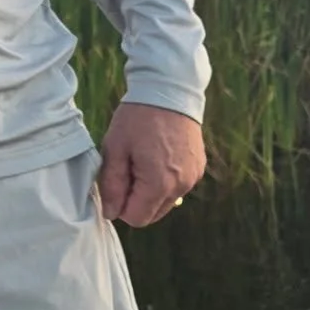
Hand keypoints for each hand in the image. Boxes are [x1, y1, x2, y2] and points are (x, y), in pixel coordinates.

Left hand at [96, 102, 205, 228]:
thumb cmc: (137, 118)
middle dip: (135, 199)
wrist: (169, 91)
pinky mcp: (198, 168)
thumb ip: (112, 185)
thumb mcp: (115, 149)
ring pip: (165, 202)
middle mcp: (182, 186)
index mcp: (159, 184)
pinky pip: (177, 187)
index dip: (120, 205)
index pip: (136, 218)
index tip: (115, 181)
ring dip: (149, 190)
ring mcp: (193, 178)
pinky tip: (156, 156)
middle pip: (152, 214)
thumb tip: (111, 213)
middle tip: (127, 169)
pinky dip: (164, 180)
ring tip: (141, 159)